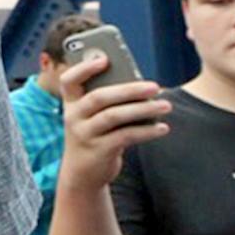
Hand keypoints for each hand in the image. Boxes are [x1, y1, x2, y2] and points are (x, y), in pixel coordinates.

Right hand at [58, 53, 169, 192]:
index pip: (69, 80)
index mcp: (71, 104)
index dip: (84, 68)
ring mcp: (84, 135)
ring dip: (143, 109)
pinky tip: (162, 128)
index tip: (105, 59)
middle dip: (129, 89)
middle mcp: (74, 117)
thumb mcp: (92, 118)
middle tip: (155, 86)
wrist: (83, 175)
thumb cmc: (95, 137)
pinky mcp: (98, 151)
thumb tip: (142, 88)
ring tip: (165, 106)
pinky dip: (146, 131)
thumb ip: (108, 103)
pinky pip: (125, 136)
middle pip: (100, 97)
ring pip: (114, 116)